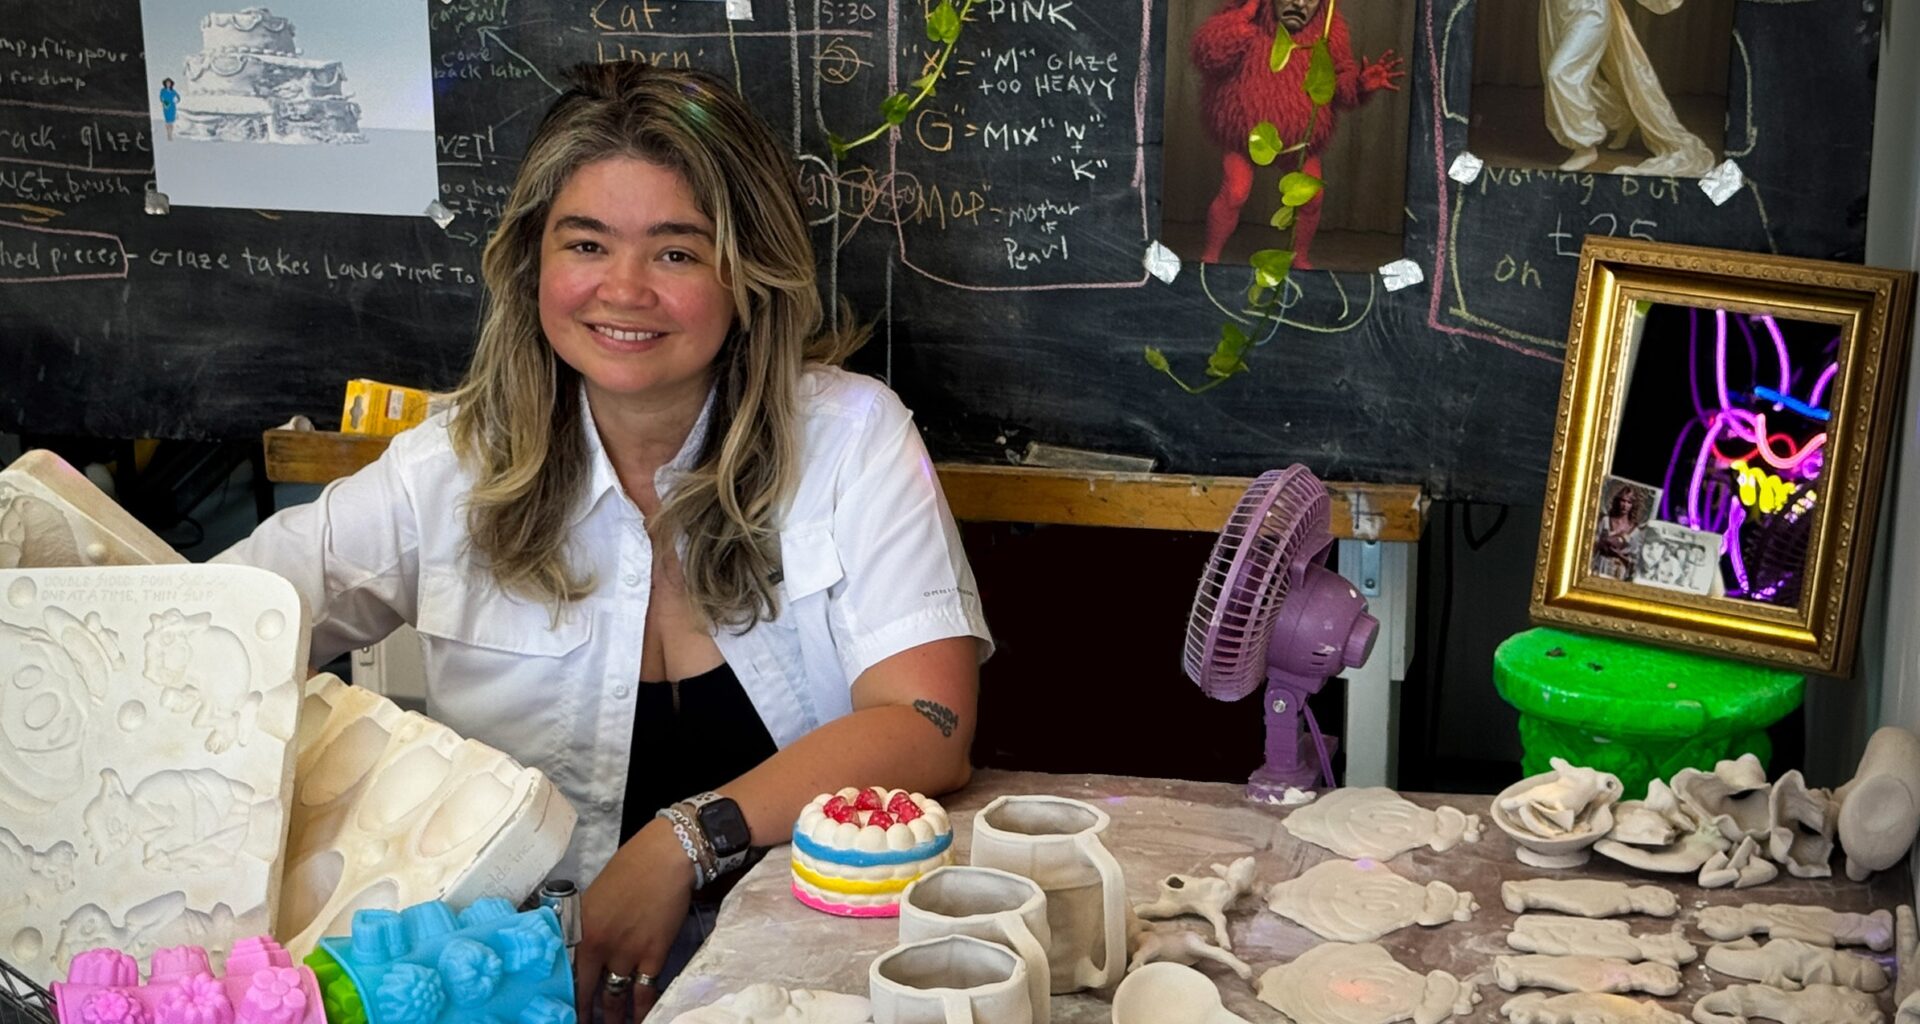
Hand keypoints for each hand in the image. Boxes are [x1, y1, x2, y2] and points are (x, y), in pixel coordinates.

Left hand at [576, 819, 696, 1022]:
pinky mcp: (653, 955)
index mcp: (579, 928)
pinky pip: (643, 992)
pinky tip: (639, 1020)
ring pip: (614, 996)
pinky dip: (641, 1010)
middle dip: (584, 1014)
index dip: (564, 996)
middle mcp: (598, 945)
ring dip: (613, 1017)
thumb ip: (588, 924)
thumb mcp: (596, 896)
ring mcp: (626, 952)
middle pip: (586, 991)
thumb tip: (586, 947)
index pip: (565, 972)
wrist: (665, 857)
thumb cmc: (631, 867)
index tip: (562, 1011)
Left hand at [1360, 50, 1404, 91]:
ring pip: (1392, 75)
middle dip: (1396, 62)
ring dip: (1398, 74)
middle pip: (1390, 65)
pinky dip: (1393, 87)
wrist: (1362, 87)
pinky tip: (1398, 88)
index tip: (1391, 51)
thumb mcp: (1363, 71)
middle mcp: (1382, 71)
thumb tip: (1364, 57)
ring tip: (1404, 73)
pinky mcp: (1383, 84)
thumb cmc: (1362, 78)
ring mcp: (1383, 77)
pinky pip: (1389, 86)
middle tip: (1401, 60)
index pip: (1383, 59)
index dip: (1387, 55)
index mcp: (1377, 66)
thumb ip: (1364, 65)